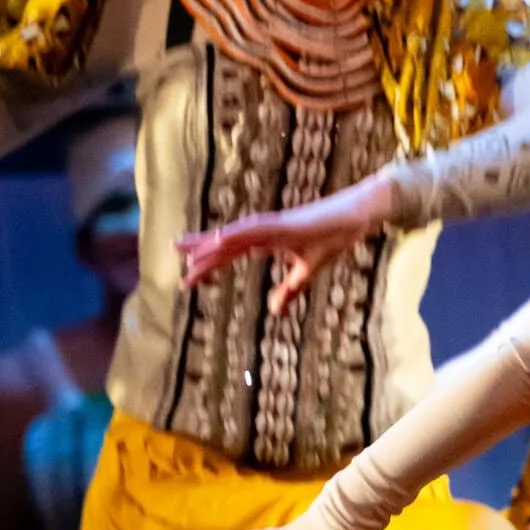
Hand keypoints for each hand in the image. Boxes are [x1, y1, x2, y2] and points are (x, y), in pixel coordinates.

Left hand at [178, 171, 397, 314]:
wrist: (354, 218)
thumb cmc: (332, 238)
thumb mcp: (308, 272)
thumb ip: (290, 290)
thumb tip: (275, 312)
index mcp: (266, 241)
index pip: (230, 254)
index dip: (210, 266)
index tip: (190, 279)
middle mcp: (262, 230)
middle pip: (224, 243)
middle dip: (200, 252)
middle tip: (175, 262)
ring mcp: (271, 225)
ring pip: (233, 236)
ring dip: (210, 245)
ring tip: (186, 253)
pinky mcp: (283, 223)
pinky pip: (253, 230)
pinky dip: (234, 235)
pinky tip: (217, 240)